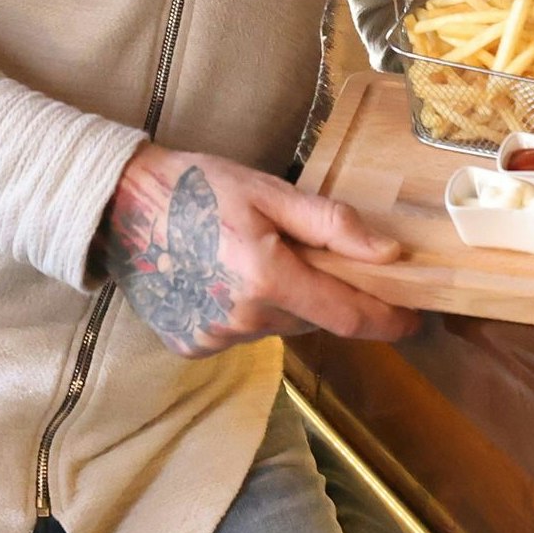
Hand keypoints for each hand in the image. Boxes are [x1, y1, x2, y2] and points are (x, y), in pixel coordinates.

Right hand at [101, 144, 418, 358]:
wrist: (120, 204)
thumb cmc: (197, 187)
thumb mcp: (269, 191)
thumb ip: (332, 226)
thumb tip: (389, 255)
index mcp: (267, 278)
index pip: (348, 316)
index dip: (387, 321)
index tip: (413, 319)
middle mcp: (243, 318)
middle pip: (313, 319)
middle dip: (324, 293)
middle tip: (303, 253)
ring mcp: (214, 337)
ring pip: (278, 327)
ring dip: (282, 301)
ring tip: (252, 258)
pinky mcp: (192, 345)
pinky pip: (242, 334)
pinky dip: (247, 311)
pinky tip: (224, 278)